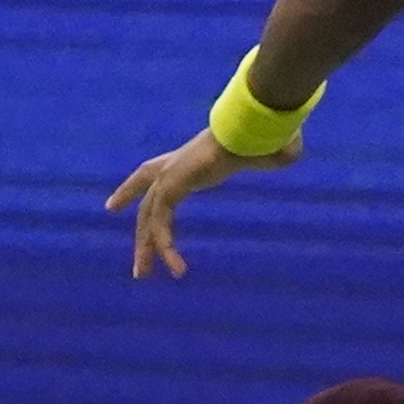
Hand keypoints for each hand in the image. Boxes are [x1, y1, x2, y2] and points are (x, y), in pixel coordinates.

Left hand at [102, 129, 288, 279]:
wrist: (251, 128)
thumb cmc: (263, 135)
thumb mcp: (266, 150)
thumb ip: (272, 155)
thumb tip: (292, 151)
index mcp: (188, 158)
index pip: (150, 173)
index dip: (131, 188)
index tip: (111, 207)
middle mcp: (174, 166)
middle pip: (146, 202)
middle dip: (140, 233)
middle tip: (137, 266)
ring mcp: (171, 175)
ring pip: (149, 217)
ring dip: (147, 248)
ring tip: (143, 276)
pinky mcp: (174, 185)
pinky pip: (161, 222)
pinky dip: (165, 245)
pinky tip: (175, 268)